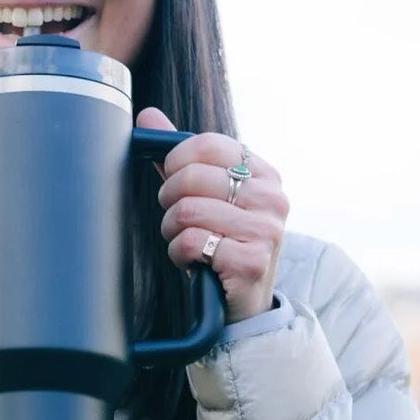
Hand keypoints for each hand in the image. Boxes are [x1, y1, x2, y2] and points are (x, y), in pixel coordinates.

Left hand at [136, 107, 288, 323]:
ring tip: (186, 241)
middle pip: (191, 176)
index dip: (175, 163)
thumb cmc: (220, 242)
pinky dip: (179, 255)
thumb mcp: (205, 196)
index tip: (174, 182)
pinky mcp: (251, 262)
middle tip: (177, 220)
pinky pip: (190, 242)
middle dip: (169, 201)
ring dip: (172, 231)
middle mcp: (272, 198)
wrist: (242, 303)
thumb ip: (179, 157)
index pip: (205, 145)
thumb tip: (148, 115)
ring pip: (186, 211)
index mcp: (263, 173)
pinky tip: (194, 262)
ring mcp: (266, 230)